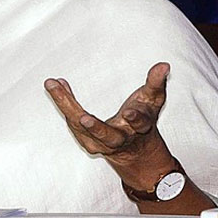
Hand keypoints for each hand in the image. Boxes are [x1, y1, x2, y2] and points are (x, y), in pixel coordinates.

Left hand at [44, 62, 174, 187]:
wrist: (134, 151)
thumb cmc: (142, 119)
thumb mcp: (152, 100)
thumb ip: (156, 83)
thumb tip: (163, 65)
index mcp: (138, 129)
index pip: (140, 124)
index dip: (136, 119)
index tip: (130, 113)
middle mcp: (119, 139)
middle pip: (106, 135)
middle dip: (95, 128)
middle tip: (83, 118)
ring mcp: (100, 142)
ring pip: (80, 127)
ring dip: (66, 105)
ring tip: (54, 85)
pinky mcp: (86, 140)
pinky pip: (71, 122)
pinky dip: (63, 103)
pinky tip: (56, 85)